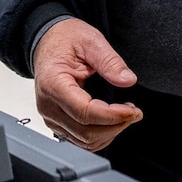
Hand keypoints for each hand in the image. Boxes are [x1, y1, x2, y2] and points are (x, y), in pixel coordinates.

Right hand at [32, 18, 142, 151]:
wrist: (47, 41)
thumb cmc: (64, 39)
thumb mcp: (91, 40)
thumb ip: (110, 61)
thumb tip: (127, 80)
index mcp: (53, 83)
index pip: (84, 112)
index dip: (112, 115)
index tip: (132, 110)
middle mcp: (47, 105)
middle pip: (85, 132)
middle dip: (115, 126)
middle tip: (134, 112)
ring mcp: (50, 116)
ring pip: (84, 141)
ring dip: (109, 133)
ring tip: (125, 115)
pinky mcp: (56, 122)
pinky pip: (79, 140)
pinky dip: (100, 135)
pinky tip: (111, 122)